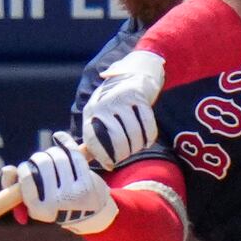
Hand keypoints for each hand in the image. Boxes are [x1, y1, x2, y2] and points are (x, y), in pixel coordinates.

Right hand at [2, 138, 118, 234]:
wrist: (91, 212)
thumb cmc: (53, 202)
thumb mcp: (31, 199)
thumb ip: (12, 185)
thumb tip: (7, 169)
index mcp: (39, 210)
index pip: (26, 176)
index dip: (25, 167)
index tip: (28, 168)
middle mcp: (57, 204)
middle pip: (42, 163)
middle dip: (39, 158)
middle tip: (42, 162)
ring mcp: (74, 193)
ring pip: (58, 156)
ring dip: (53, 152)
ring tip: (54, 158)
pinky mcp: (88, 183)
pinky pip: (74, 154)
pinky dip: (66, 142)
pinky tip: (59, 137)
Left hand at [80, 48, 164, 164]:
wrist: (130, 76)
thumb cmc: (111, 106)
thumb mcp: (97, 119)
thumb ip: (94, 141)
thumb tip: (94, 164)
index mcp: (91, 113)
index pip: (94, 142)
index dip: (103, 157)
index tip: (110, 163)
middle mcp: (103, 105)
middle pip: (117, 140)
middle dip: (124, 154)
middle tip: (126, 155)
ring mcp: (121, 99)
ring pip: (134, 133)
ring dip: (137, 146)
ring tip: (136, 147)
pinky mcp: (138, 96)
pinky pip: (148, 124)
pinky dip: (149, 137)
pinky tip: (146, 141)